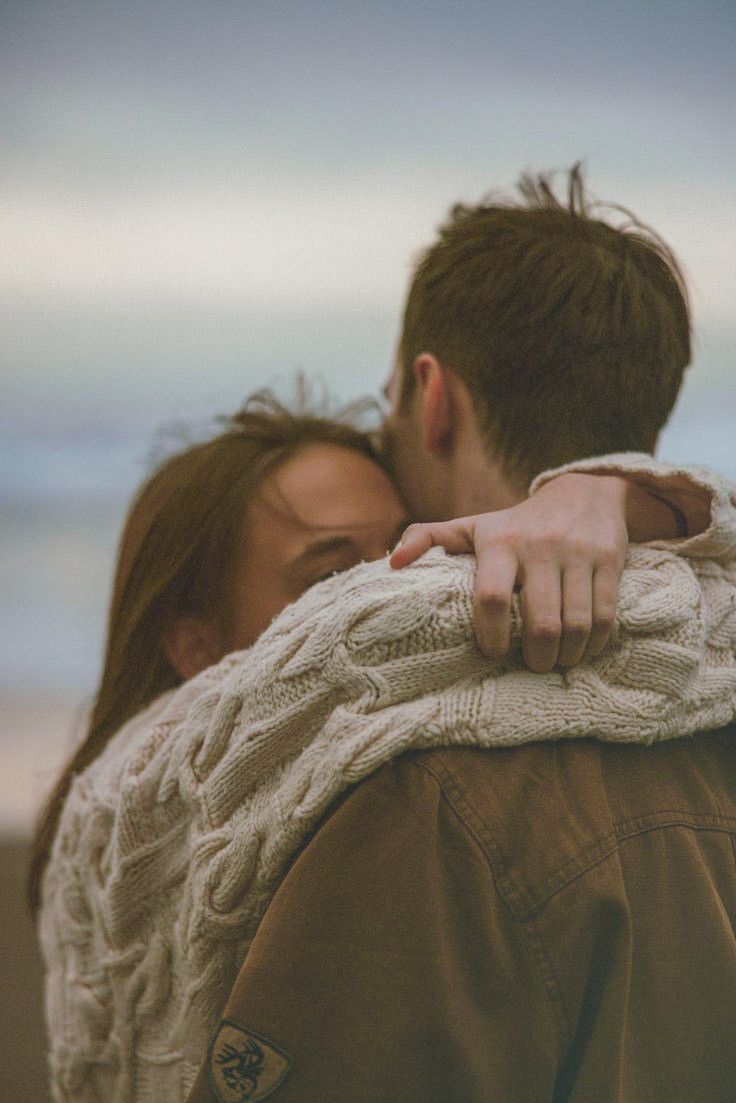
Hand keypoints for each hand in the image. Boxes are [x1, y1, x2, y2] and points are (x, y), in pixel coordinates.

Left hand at [389, 474, 628, 671]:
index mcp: (499, 542)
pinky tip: (582, 648)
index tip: (491, 653)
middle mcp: (540, 546)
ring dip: (567, 655)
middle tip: (532, 665)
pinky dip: (595, 643)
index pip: (492, 597)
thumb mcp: (472, 525)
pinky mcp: (610, 560)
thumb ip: (428, 538)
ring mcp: (578, 553)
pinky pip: (606, 615)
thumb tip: (391, 564)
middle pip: (541, 622)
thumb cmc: (516, 523)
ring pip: (577, 624)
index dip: (491, 635)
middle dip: (536, 656)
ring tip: (556, 661)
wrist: (584, 491)